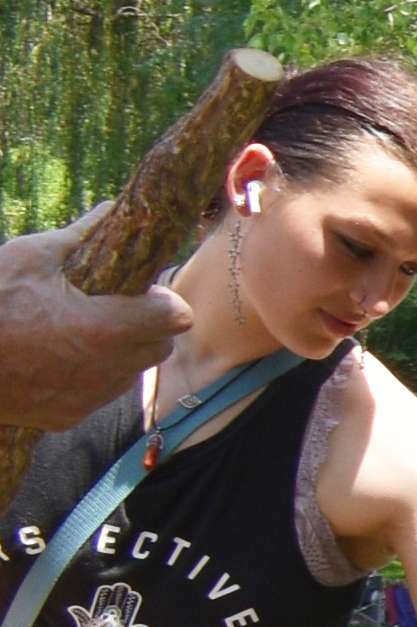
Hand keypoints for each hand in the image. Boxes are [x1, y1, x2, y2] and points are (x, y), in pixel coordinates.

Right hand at [0, 227, 184, 429]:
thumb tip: (109, 209)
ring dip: (123, 353)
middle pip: (161, 348)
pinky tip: (62, 357)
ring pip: (131, 374)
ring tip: (85, 331)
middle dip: (148, 326)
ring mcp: (84, 399)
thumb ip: (78, 235)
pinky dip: (93, 377)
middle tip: (116, 307)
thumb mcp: (29, 257)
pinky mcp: (64, 418)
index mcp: (103, 329)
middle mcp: (102, 371)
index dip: (163, 299)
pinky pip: (100, 396)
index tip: (141, 290)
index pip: (177, 317)